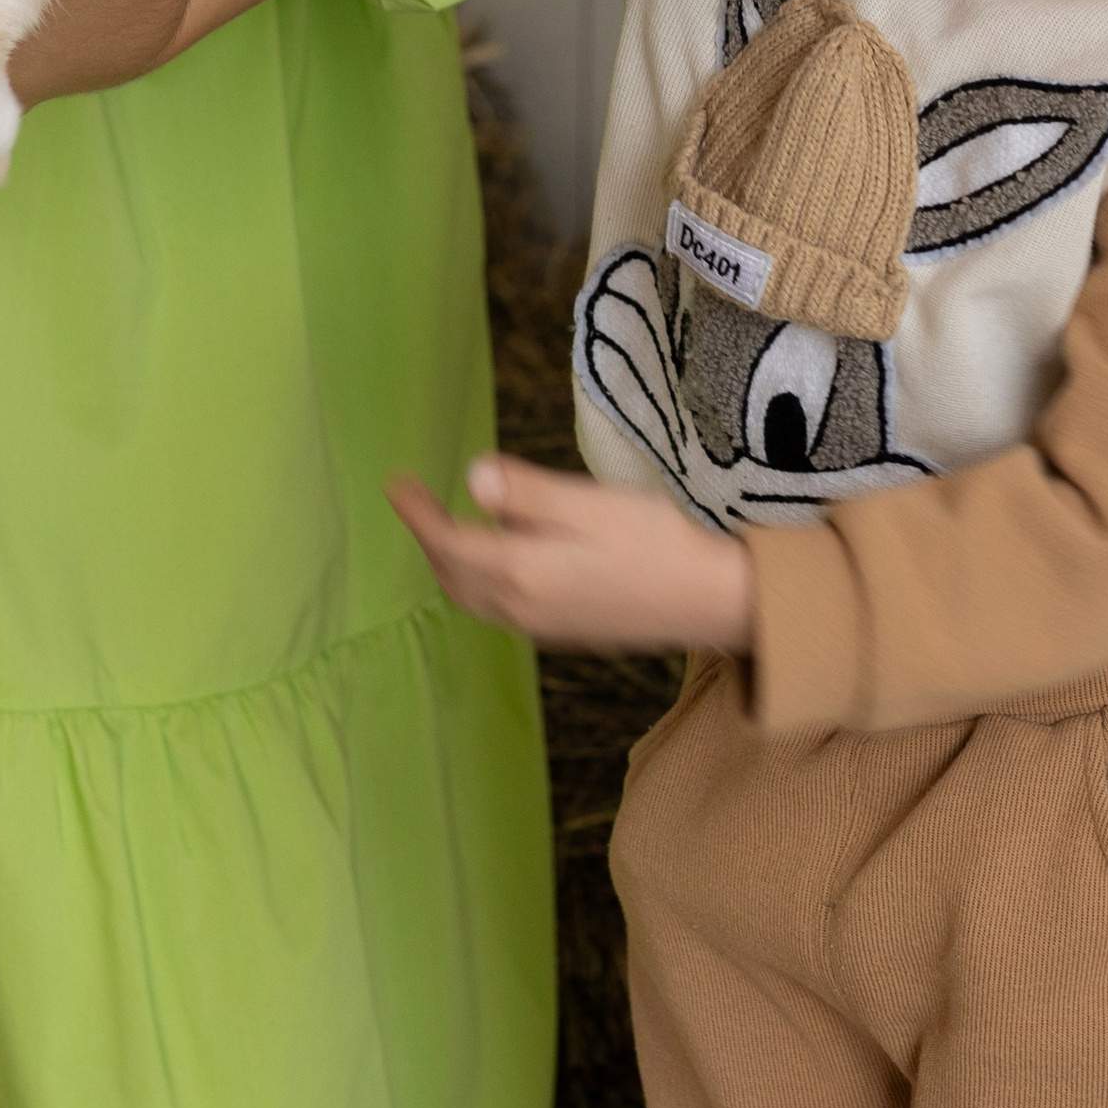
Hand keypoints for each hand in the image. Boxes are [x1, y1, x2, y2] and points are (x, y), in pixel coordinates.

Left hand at [386, 455, 755, 655]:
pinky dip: (481, 581)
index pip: (449, 545)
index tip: (396, 485)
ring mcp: (545, 626)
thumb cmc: (657, 543)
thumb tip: (471, 476)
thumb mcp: (591, 505)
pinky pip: (502, 608)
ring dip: (452, 565)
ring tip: (448, 528)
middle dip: (430, 541)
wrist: (711, 602)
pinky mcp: (566, 631)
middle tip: (417, 504)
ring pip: (476, 598)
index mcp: (523, 573)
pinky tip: (501, 559)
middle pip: (454, 577)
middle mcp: (524, 608)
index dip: (418, 515)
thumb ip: (529, 494)